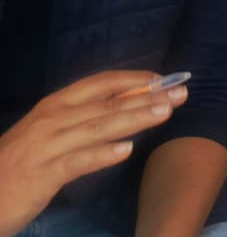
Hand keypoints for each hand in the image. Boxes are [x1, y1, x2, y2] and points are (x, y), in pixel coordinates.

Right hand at [0, 71, 185, 236]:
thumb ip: (84, 119)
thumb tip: (127, 105)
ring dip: (134, 118)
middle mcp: (52, 119)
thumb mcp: (51, 134)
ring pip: (97, 127)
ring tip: (164, 112)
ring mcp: (46, 146)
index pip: (100, 83)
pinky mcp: (41, 174)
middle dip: (146, 97)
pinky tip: (125, 151)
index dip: (134, 79)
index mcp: (55, 105)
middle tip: (181, 93)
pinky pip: (76, 162)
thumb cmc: (19, 163)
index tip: (164, 78)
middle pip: (107, 104)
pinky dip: (101, 155)